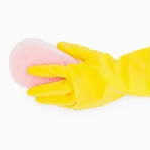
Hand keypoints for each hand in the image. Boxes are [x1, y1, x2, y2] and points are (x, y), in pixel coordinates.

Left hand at [26, 40, 149, 110]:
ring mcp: (79, 97)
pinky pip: (69, 105)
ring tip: (38, 99)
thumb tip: (58, 45)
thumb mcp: (90, 54)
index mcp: (74, 72)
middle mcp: (74, 86)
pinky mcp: (85, 104)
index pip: (52, 71)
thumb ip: (74, 50)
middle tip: (28, 91)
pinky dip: (60, 103)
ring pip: (58, 99)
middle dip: (38, 89)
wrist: (121, 80)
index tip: (30, 71)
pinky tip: (56, 103)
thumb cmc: (107, 65)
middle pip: (51, 88)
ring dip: (47, 99)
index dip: (39, 71)